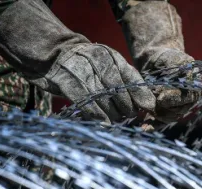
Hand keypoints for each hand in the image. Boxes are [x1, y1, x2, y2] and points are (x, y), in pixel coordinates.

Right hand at [0, 0, 155, 123]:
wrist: (51, 53)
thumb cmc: (85, 65)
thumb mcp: (106, 65)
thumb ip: (124, 79)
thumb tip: (145, 102)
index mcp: (112, 56)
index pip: (132, 77)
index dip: (142, 95)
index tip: (149, 109)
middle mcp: (99, 61)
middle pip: (119, 91)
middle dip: (127, 107)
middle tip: (127, 116)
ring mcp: (82, 70)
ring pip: (104, 98)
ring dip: (113, 114)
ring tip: (115, 120)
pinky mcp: (66, 80)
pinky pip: (86, 101)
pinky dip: (96, 114)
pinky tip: (104, 123)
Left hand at [122, 2, 199, 122]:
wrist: (155, 60)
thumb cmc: (167, 57)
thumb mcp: (175, 59)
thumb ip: (180, 71)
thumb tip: (176, 88)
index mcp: (193, 87)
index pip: (187, 98)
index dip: (173, 98)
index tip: (160, 97)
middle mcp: (186, 101)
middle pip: (177, 111)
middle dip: (163, 108)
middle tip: (149, 102)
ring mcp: (175, 107)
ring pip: (168, 117)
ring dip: (156, 117)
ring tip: (145, 114)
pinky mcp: (163, 111)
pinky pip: (159, 121)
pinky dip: (152, 125)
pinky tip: (144, 127)